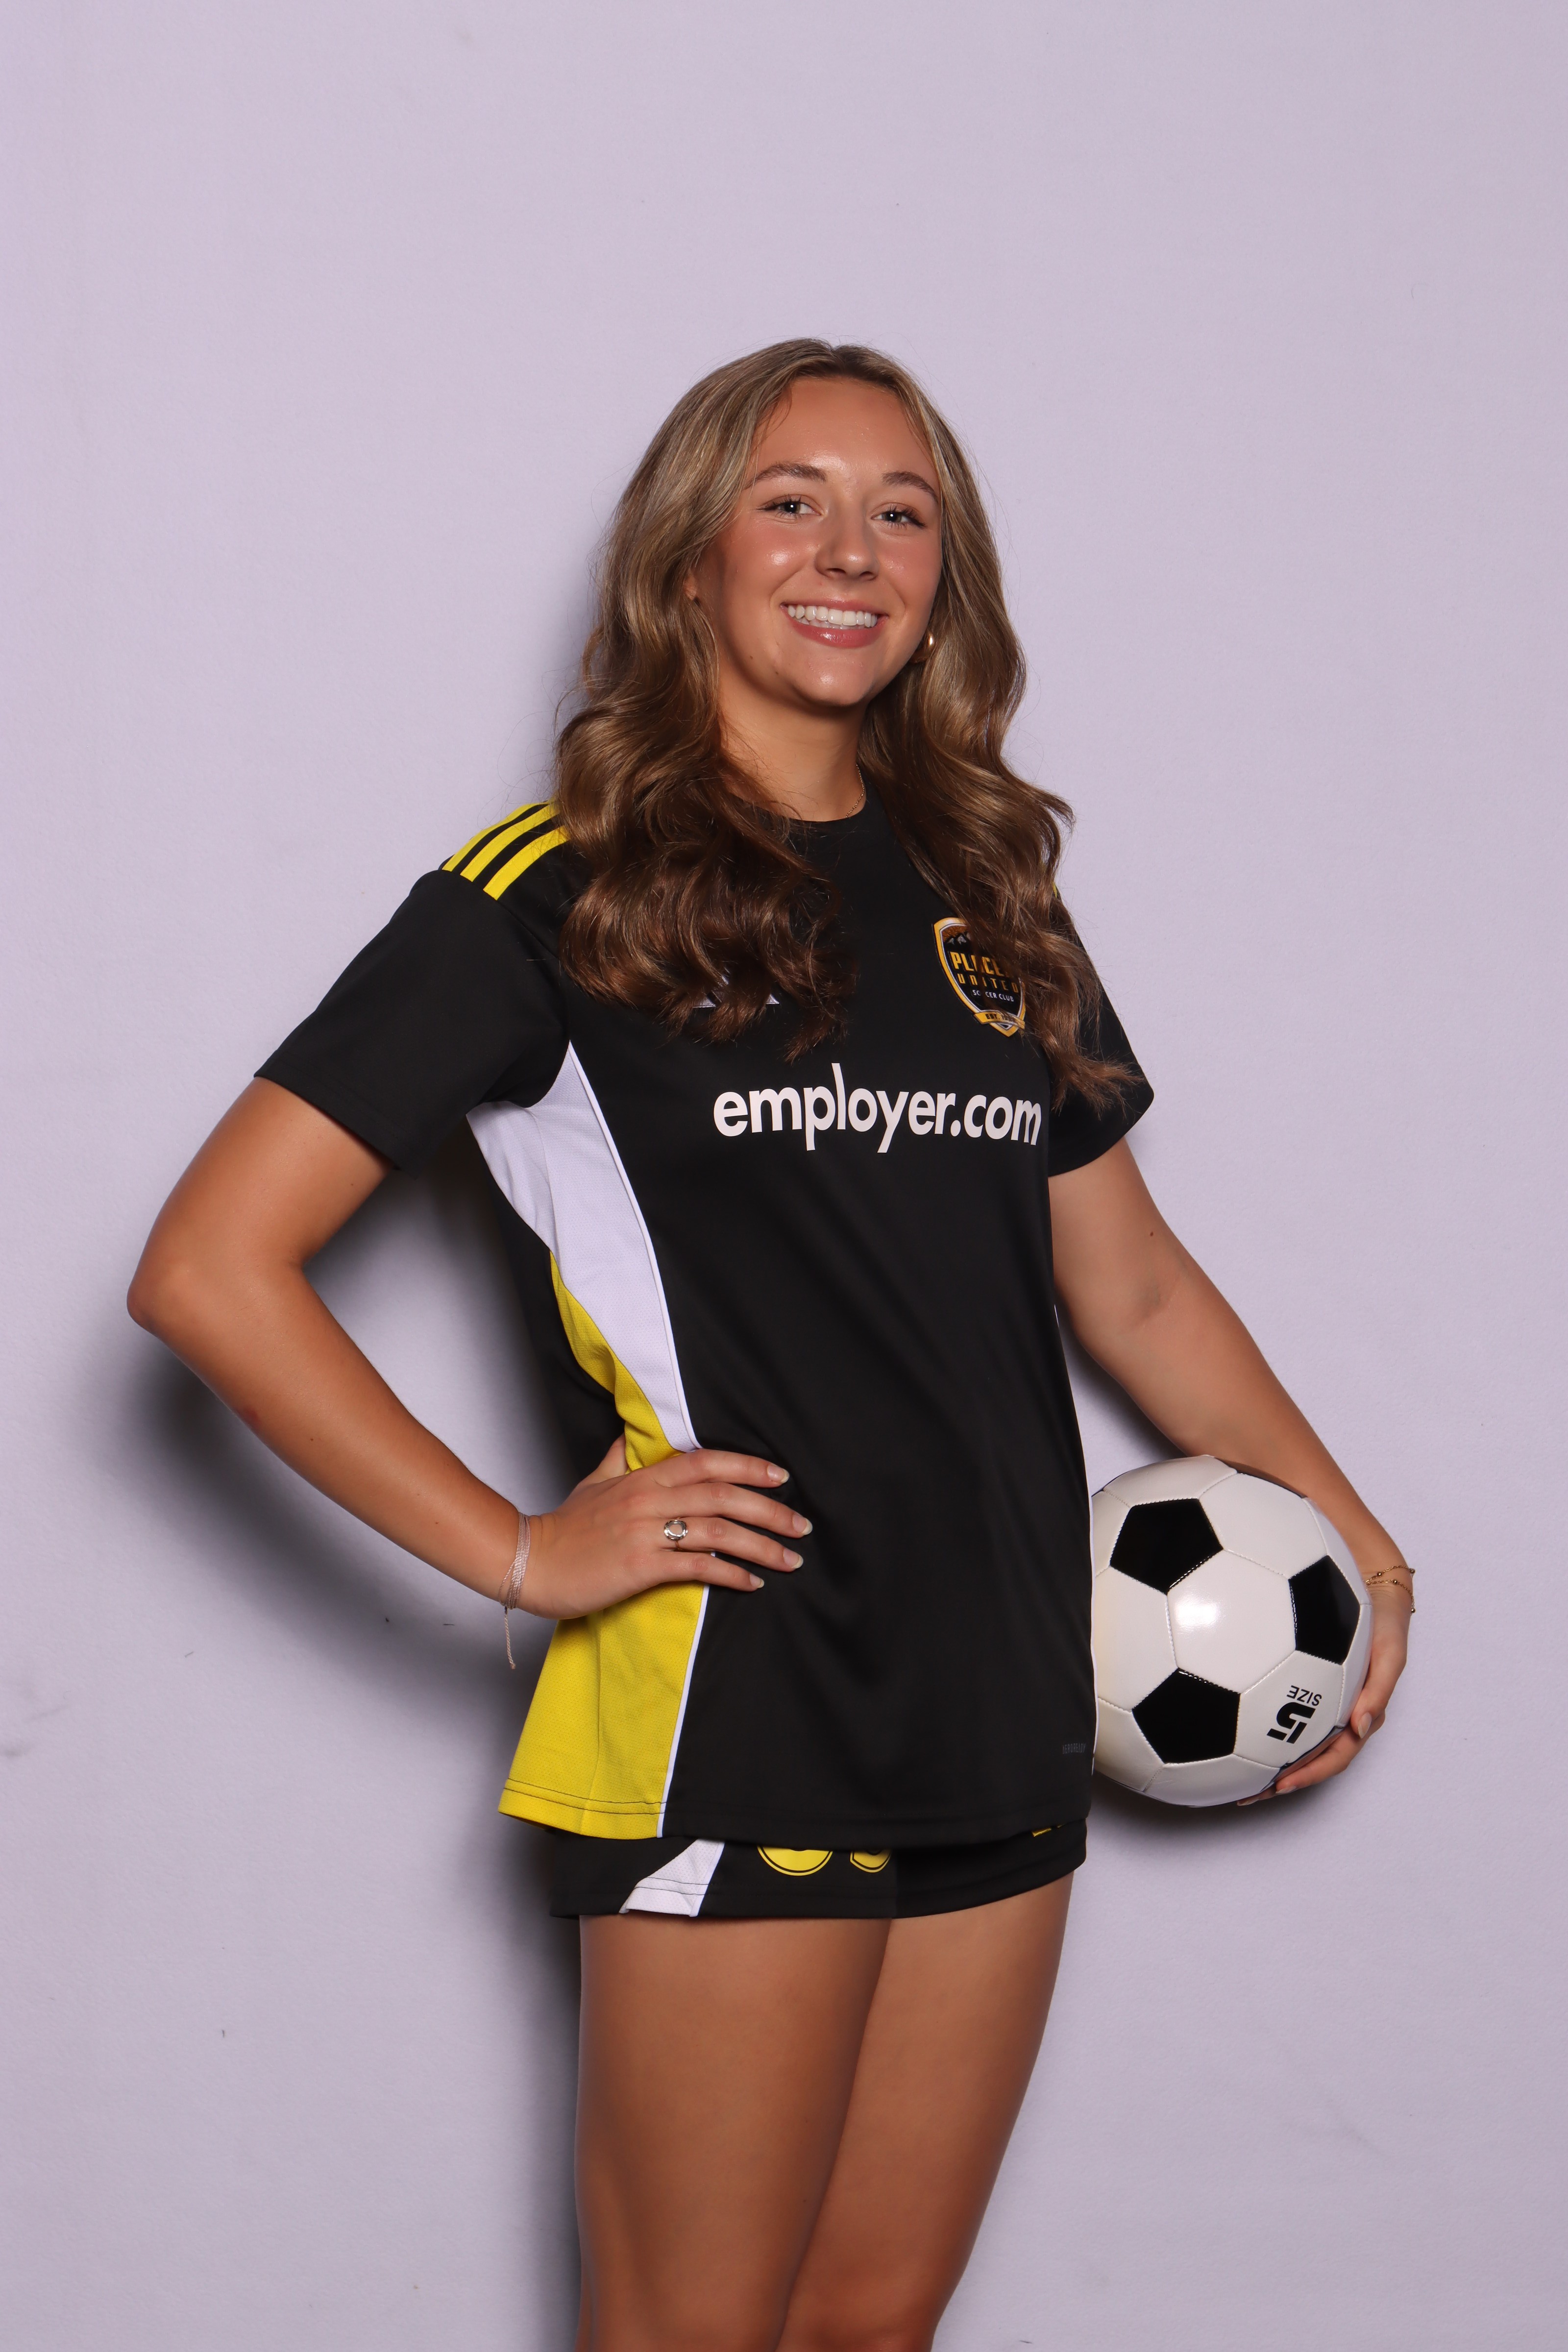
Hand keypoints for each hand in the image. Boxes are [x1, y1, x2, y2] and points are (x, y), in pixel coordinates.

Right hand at [518, 1438, 807, 1619]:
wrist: (530, 1562)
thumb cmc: (563, 1528)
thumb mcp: (592, 1484)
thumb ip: (618, 1460)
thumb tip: (631, 1438)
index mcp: (643, 1478)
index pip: (707, 1462)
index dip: (748, 1466)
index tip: (781, 1475)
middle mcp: (649, 1500)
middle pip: (723, 1495)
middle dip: (770, 1509)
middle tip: (801, 1524)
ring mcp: (645, 1533)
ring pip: (718, 1531)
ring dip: (761, 1546)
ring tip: (790, 1560)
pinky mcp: (640, 1567)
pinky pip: (697, 1567)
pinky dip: (730, 1574)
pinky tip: (752, 1583)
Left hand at [1239, 1580, 1412, 1803]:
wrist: (1370, 1591)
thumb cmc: (1383, 1625)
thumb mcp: (1390, 1653)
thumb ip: (1379, 1688)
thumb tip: (1362, 1724)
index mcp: (1360, 1716)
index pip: (1335, 1757)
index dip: (1309, 1775)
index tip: (1280, 1785)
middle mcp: (1338, 1716)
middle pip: (1308, 1758)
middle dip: (1279, 1780)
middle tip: (1246, 1794)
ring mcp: (1321, 1703)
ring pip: (1293, 1741)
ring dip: (1267, 1762)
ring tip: (1234, 1776)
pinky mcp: (1303, 1684)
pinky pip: (1281, 1709)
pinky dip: (1259, 1724)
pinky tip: (1232, 1726)